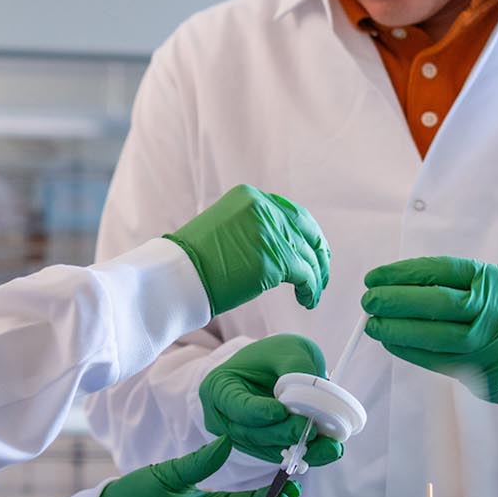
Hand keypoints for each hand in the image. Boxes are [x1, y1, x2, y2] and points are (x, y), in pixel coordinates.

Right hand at [165, 184, 329, 316]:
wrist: (176, 276)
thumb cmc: (193, 260)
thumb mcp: (225, 228)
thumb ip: (253, 228)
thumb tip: (280, 244)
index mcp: (249, 197)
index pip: (292, 213)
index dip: (308, 234)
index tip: (314, 250)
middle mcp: (262, 209)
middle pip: (306, 231)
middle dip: (318, 254)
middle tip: (321, 272)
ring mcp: (269, 234)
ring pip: (308, 256)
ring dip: (316, 277)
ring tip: (312, 293)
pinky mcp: (272, 261)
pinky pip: (304, 275)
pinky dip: (311, 289)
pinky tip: (307, 299)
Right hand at [199, 335, 343, 465]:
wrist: (273, 369)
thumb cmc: (273, 357)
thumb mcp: (286, 349)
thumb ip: (297, 366)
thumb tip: (314, 393)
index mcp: (219, 388)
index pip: (234, 404)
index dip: (258, 411)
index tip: (281, 411)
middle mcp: (224, 418)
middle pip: (251, 433)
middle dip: (282, 434)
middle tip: (309, 430)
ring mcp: (240, 437)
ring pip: (267, 449)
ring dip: (298, 450)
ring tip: (327, 445)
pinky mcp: (261, 449)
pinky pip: (280, 455)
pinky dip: (304, 454)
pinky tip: (325, 450)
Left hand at [363, 256, 497, 402]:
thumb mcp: (491, 283)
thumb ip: (451, 284)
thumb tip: (397, 286)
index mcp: (490, 281)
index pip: (438, 271)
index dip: (401, 274)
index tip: (376, 277)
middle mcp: (489, 312)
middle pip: (435, 303)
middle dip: (394, 301)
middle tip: (370, 301)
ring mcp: (486, 343)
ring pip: (434, 337)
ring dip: (397, 331)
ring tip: (374, 325)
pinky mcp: (483, 372)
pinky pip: (439, 363)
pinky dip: (411, 353)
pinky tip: (393, 343)